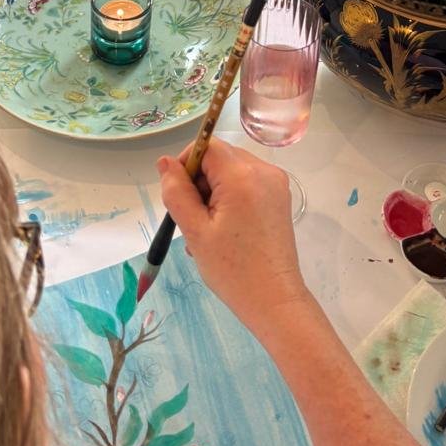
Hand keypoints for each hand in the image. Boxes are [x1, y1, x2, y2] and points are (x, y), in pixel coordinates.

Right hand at [156, 139, 307, 337]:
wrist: (274, 300)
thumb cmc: (232, 269)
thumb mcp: (195, 231)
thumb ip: (177, 191)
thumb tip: (165, 162)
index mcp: (242, 176)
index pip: (207, 146)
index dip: (187, 164)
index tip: (180, 196)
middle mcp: (264, 171)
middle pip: (220, 158)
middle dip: (200, 181)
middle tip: (193, 219)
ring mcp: (276, 184)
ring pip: (232, 171)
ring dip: (214, 192)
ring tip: (207, 230)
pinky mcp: (279, 198)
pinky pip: (247, 184)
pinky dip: (230, 198)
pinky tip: (224, 229)